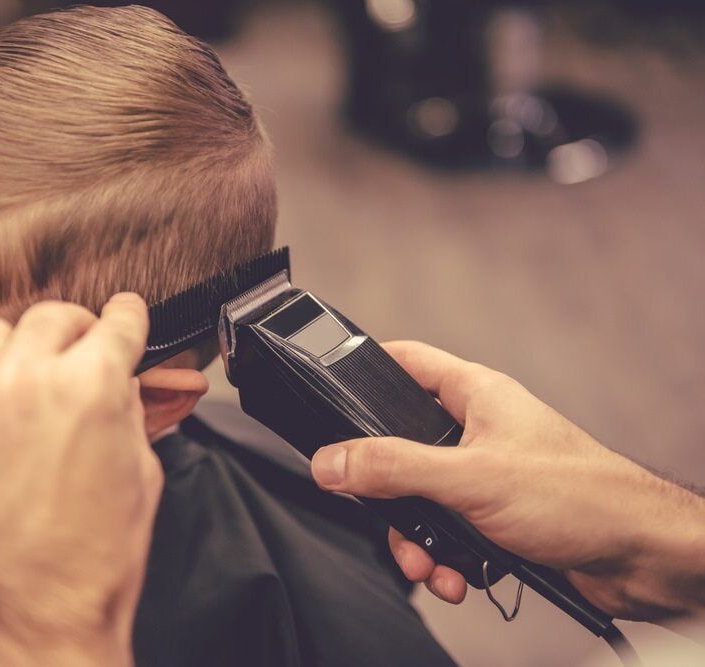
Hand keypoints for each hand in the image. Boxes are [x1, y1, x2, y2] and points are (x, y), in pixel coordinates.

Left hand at [0, 294, 161, 666]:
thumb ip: (127, 408)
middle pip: (53, 317)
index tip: (123, 320)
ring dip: (15, 350)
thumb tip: (119, 377)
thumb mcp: (141, 474)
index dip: (128, 320)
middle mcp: (26, 382)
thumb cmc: (93, 562)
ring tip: (20, 382)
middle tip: (75, 358)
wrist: (31, 621)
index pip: (118, 320)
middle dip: (74, 333)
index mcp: (93, 387)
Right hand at [310, 340, 704, 620]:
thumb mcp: (468, 478)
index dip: (365, 370)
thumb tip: (333, 462)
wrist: (640, 556)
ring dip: (419, 539)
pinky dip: (446, 558)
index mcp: (475, 394)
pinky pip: (451, 531)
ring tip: (430, 565)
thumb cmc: (580, 496)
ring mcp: (490, 472)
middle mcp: (480, 428)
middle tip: (388, 518)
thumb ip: (394, 469)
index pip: (405, 361)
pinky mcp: (500, 515)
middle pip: (403, 447)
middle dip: (391, 496)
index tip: (329, 393)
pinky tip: (456, 577)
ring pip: (425, 499)